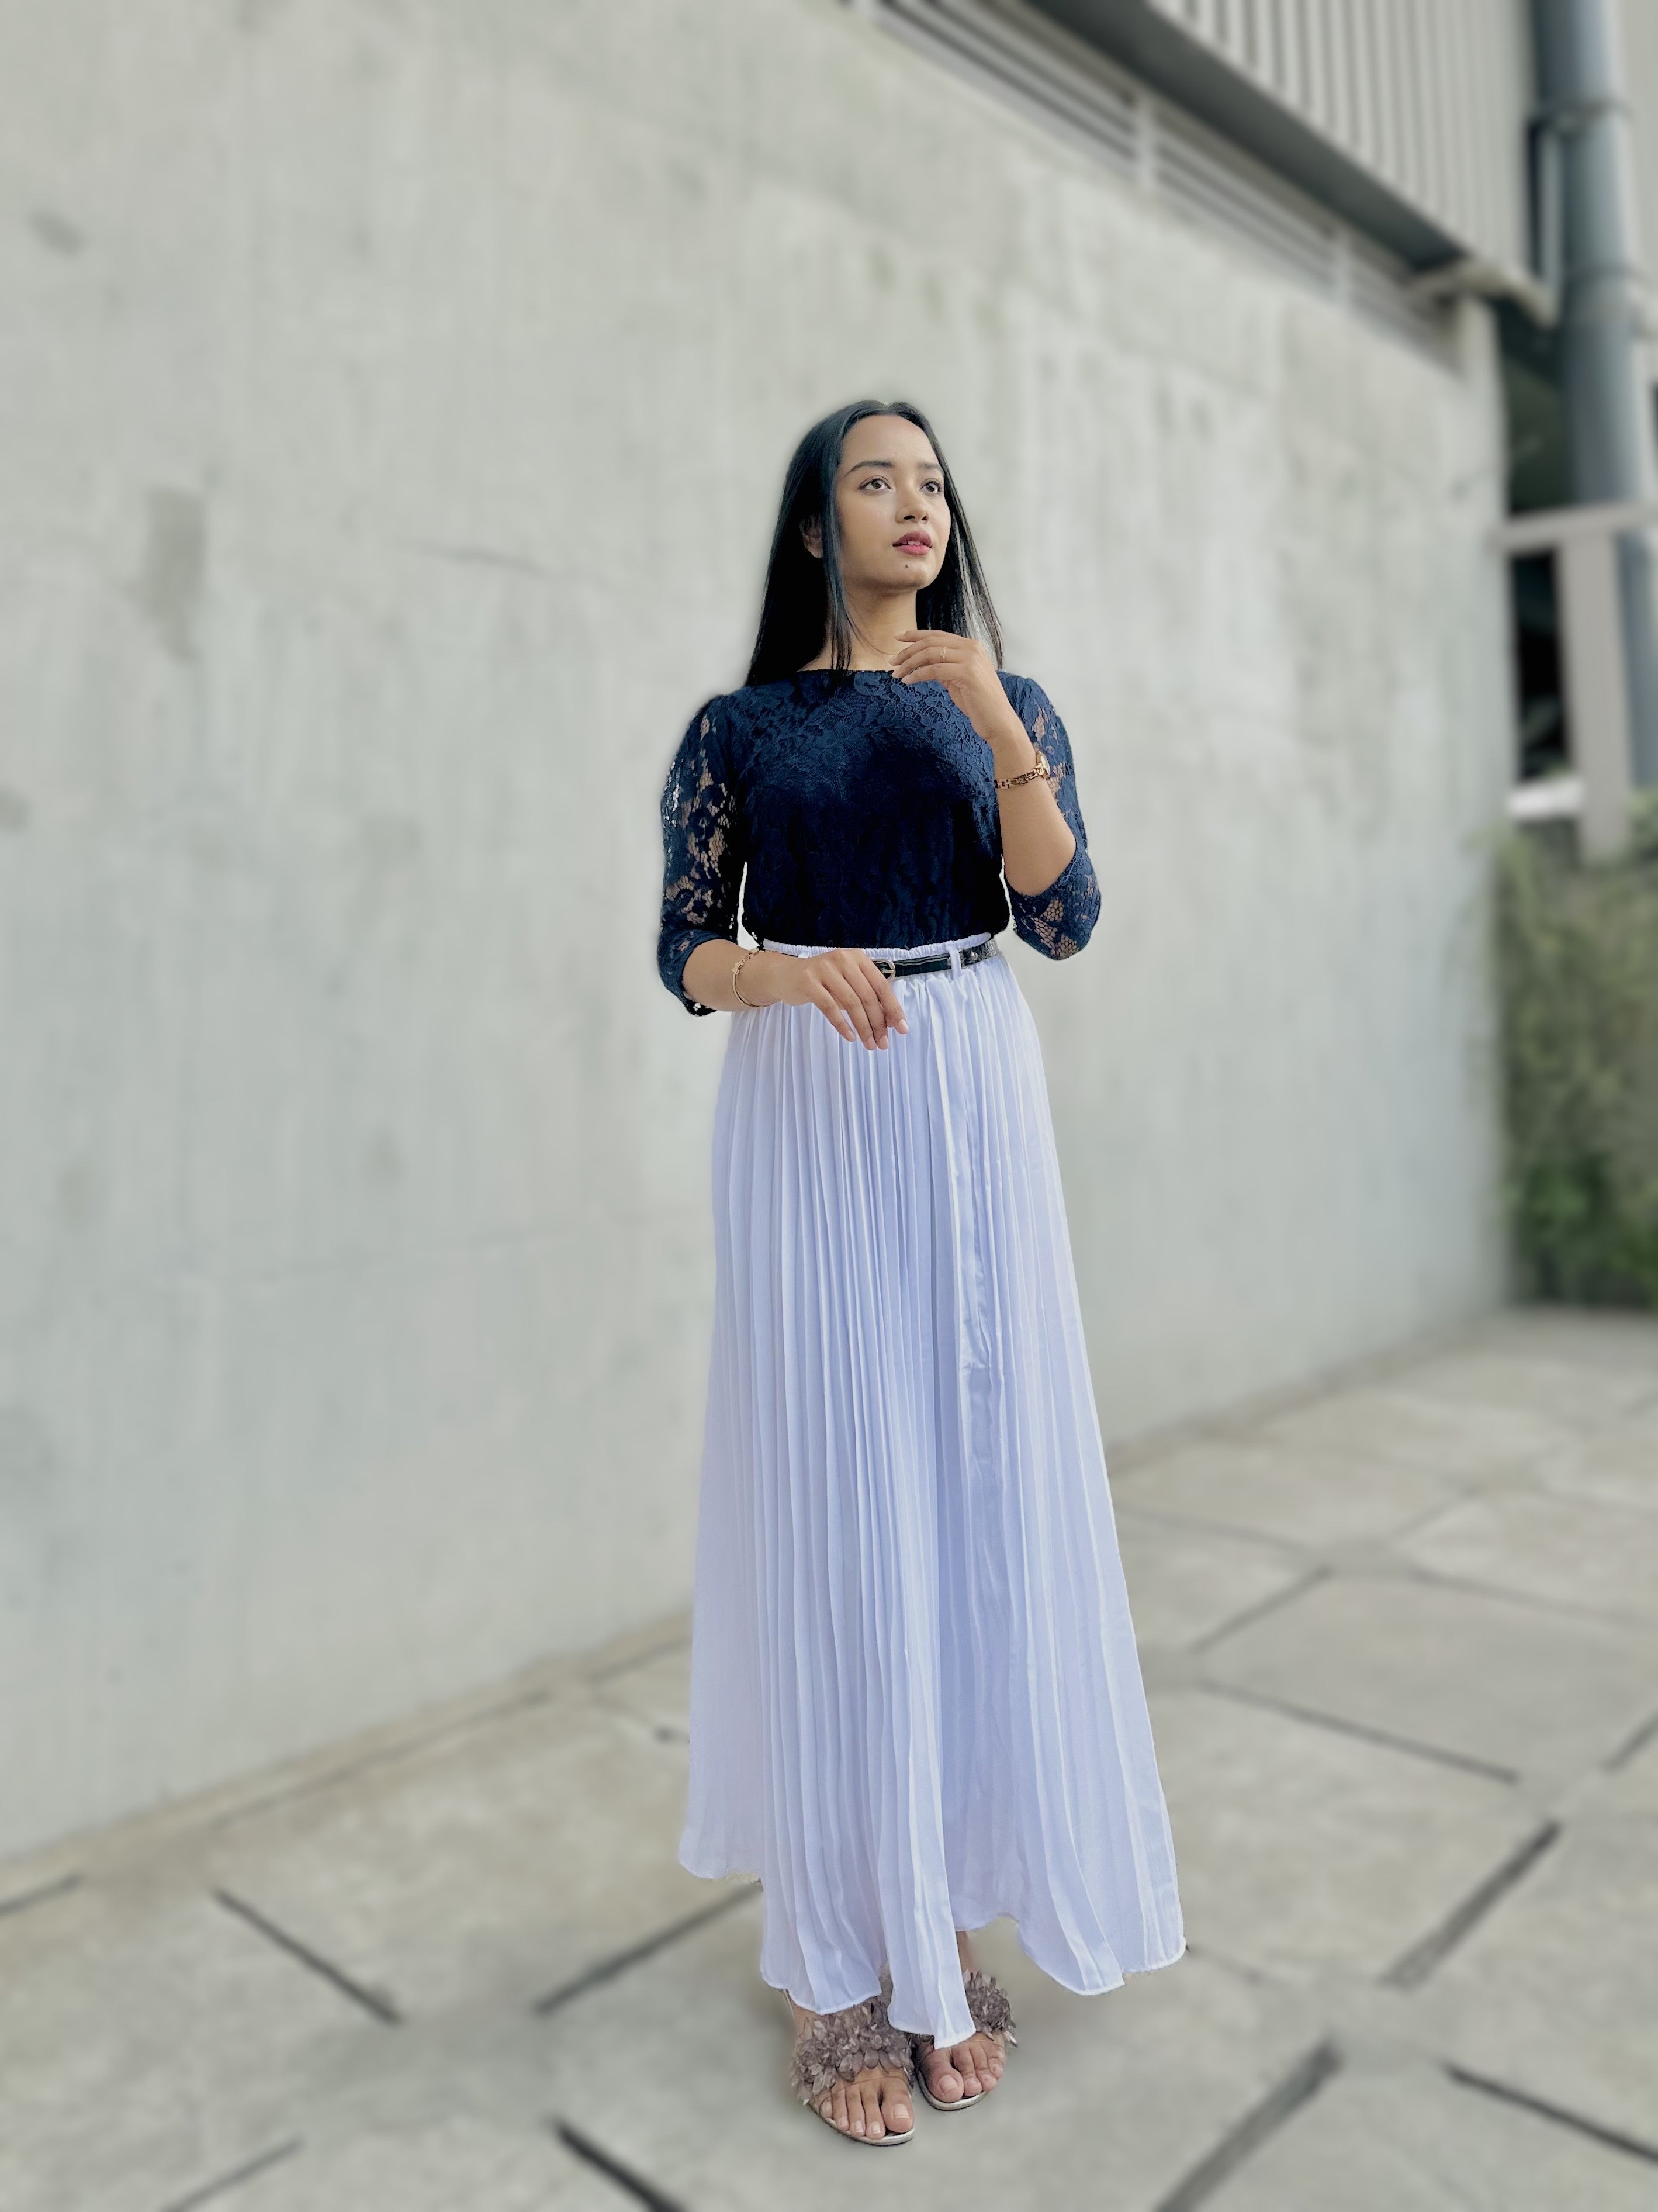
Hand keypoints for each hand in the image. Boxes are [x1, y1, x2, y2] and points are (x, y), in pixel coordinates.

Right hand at [775, 947, 907, 1050]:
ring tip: (869, 1044)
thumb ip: (868, 998)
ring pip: (851, 1003)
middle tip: (882, 1043)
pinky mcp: (808, 982)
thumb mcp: (848, 984)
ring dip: (863, 1027)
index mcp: (858, 958)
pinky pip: (830, 1007)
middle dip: (878, 1023)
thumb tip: (891, 1023)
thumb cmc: (823, 982)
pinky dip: (842, 1025)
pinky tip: (850, 1037)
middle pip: (868, 996)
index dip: (893, 1008)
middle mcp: (843, 959)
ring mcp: (824, 969)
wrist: (786, 975)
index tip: (901, 1029)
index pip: (881, 985)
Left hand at [891, 629, 1025, 750]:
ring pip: (931, 653)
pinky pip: (934, 670)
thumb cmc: (978, 704)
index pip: (938, 635)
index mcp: (971, 647)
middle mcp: (972, 648)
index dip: (915, 635)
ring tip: (897, 674)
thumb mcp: (958, 680)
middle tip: (892, 661)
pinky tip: (907, 682)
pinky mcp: (967, 673)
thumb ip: (944, 668)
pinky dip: (918, 675)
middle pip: (931, 641)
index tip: (897, 638)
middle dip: (908, 650)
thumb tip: (923, 663)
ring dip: (910, 663)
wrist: (998, 722)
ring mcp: (971, 659)